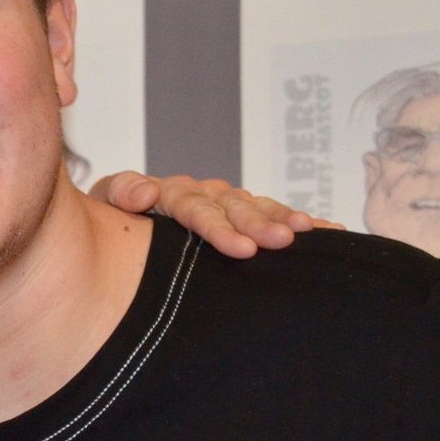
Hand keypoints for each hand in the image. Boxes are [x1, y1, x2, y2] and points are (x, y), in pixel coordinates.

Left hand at [91, 172, 342, 258]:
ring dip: (282, 218)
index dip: (217, 227)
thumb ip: (122, 193)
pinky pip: (274, 216)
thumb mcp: (109, 203)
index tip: (239, 248)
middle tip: (280, 241)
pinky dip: (301, 222)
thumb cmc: (113, 216)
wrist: (118, 218)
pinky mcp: (243, 215)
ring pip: (257, 208)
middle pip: (233, 206)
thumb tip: (145, 193)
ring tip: (306, 232)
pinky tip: (330, 232)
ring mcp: (226, 203)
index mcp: (172, 193)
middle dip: (256, 223)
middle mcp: (204, 193)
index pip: (194, 207)